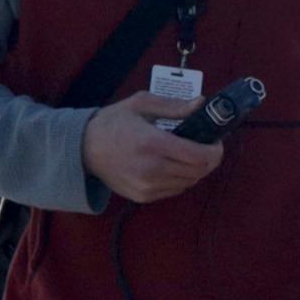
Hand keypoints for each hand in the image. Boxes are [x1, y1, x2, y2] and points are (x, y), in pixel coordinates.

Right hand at [83, 90, 225, 204]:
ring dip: (196, 170)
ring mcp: (147, 186)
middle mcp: (151, 168)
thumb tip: (201, 103)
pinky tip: (173, 165)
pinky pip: (175, 190)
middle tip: (207, 147)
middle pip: (198, 172)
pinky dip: (181, 179)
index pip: (198, 156)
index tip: (216, 142)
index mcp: (152, 143)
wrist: (83, 149)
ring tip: (189, 155)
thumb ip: (174, 106)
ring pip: (189, 182)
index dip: (215, 150)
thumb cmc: (113, 123)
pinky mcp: (143, 197)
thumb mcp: (141, 104)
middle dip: (209, 159)